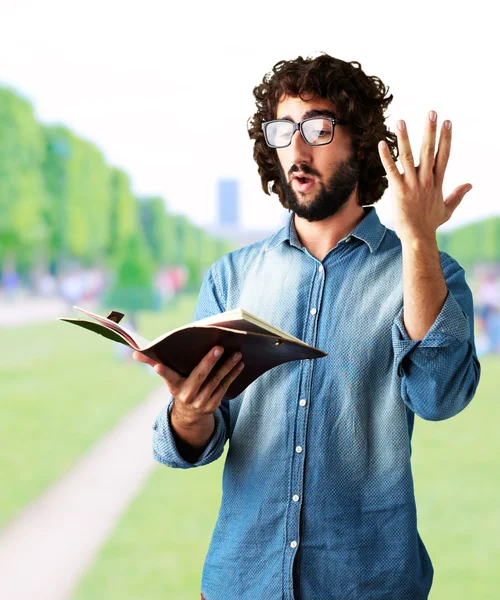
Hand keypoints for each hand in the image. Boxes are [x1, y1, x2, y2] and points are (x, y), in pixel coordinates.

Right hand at [132, 346, 243, 422]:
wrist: (189, 415)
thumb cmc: (178, 387)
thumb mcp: (168, 379)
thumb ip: (154, 363)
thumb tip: (134, 352)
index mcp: (174, 386)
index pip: (167, 377)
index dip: (161, 372)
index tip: (157, 365)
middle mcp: (187, 395)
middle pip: (199, 377)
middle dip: (209, 362)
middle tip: (219, 348)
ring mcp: (201, 401)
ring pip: (216, 381)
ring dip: (228, 367)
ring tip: (237, 353)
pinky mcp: (214, 404)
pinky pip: (224, 386)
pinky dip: (233, 374)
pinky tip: (239, 364)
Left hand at [378, 111, 472, 241]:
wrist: (418, 237)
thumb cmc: (430, 224)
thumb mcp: (447, 209)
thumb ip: (457, 195)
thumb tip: (470, 185)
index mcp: (437, 181)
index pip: (444, 155)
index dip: (446, 138)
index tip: (448, 122)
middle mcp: (426, 179)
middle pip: (429, 150)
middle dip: (430, 130)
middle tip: (431, 112)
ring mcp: (412, 184)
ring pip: (408, 156)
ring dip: (405, 138)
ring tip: (401, 121)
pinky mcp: (399, 190)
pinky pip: (391, 170)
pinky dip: (386, 157)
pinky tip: (382, 144)